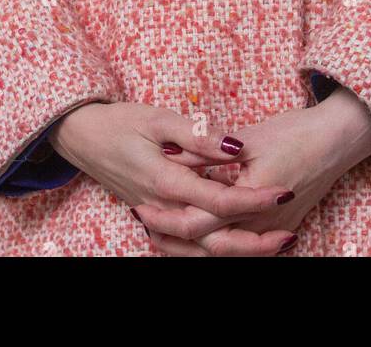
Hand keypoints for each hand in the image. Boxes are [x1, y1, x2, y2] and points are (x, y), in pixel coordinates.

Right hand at [48, 101, 298, 253]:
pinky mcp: (152, 221)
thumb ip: (197, 135)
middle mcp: (160, 210)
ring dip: (237, 251)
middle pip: (212, 240)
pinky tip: (235, 244)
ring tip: (273, 243)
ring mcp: (154, 220)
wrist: (82, 138)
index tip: (284, 191)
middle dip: (254, 241)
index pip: (218, 199)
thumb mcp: (158, 118)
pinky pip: (184, 249)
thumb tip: (234, 148)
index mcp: (164, 182)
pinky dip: (212, 252)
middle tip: (288, 232)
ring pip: (199, 251)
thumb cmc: (120, 122)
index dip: (254, 199)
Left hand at [134, 89, 370, 256]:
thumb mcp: (250, 137)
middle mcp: (263, 224)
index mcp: (252, 198)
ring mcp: (274, 232)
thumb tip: (173, 156)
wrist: (337, 141)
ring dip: (193, 248)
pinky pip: (244, 249)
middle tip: (146, 225)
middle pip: (210, 246)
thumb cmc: (295, 133)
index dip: (169, 217)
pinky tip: (200, 236)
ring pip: (227, 253)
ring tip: (163, 236)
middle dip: (176, 240)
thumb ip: (210, 151)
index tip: (144, 207)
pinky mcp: (281, 231)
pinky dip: (218, 245)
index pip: (201, 221)